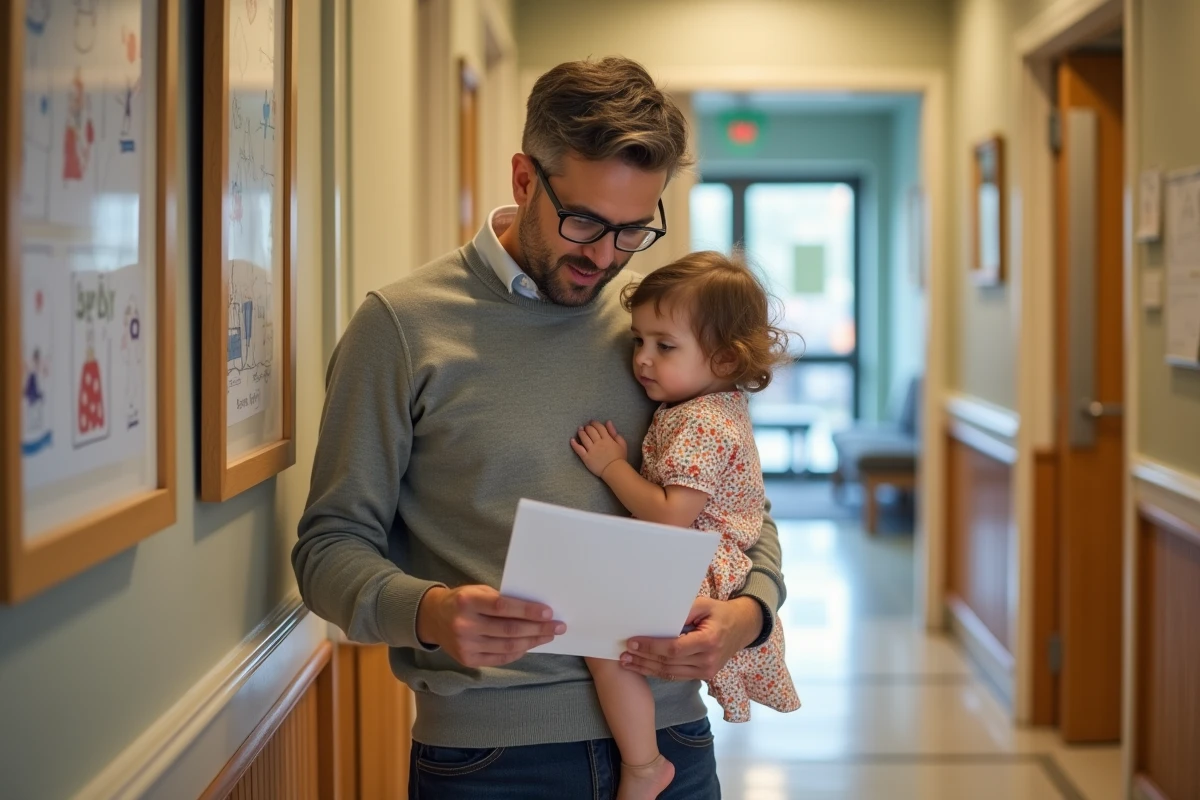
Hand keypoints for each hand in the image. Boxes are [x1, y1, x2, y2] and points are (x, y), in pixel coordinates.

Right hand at [415, 585, 565, 667]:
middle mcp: (465, 624)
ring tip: (548, 635)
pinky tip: (530, 645)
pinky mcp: (467, 660)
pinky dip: (518, 652)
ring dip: (532, 641)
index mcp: (468, 601)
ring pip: (507, 646)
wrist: (433, 618)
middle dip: (538, 628)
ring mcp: (465, 645)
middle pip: (509, 630)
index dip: (528, 610)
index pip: (503, 607)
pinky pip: (500, 658)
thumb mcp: (478, 591)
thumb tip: (536, 610)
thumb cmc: (463, 600)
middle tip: (558, 626)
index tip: (549, 612)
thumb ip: (502, 600)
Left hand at [570, 420, 627, 477]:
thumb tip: (608, 422)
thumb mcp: (621, 443)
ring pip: (584, 438)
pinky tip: (572, 440)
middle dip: (587, 427)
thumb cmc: (619, 457)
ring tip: (580, 430)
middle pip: (590, 431)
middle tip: (586, 426)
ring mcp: (591, 450)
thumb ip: (614, 432)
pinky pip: (579, 449)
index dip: (594, 423)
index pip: (599, 427)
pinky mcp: (586, 458)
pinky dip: (574, 444)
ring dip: (581, 432)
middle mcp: (598, 443)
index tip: (592, 422)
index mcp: (607, 439)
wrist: (615, 470)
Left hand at [620, 596, 761, 681]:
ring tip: (627, 663)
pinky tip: (643, 667)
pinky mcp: (703, 676)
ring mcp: (706, 671)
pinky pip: (676, 676)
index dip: (651, 647)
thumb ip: (684, 611)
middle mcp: (708, 660)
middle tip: (623, 655)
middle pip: (669, 663)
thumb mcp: (704, 604)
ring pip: (670, 673)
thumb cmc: (720, 613)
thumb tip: (658, 617)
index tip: (632, 642)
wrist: (742, 628)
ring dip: (646, 668)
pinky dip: (658, 672)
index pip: (674, 648)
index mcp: (709, 641)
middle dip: (643, 659)